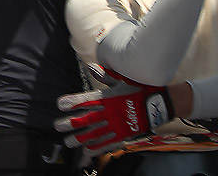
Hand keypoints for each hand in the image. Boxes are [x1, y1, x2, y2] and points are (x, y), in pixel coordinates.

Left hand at [55, 68, 172, 156]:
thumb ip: (105, 76)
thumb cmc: (139, 90)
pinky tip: (87, 150)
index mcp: (107, 98)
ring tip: (68, 142)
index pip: (85, 100)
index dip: (72, 103)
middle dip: (70, 123)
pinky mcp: (123, 135)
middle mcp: (109, 113)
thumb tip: (91, 67)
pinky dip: (97, 148)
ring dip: (80, 138)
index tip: (60, 105)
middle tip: (58, 126)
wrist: (159, 104)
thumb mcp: (122, 80)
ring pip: (94, 134)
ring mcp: (116, 125)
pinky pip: (107, 144)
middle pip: (85, 119)